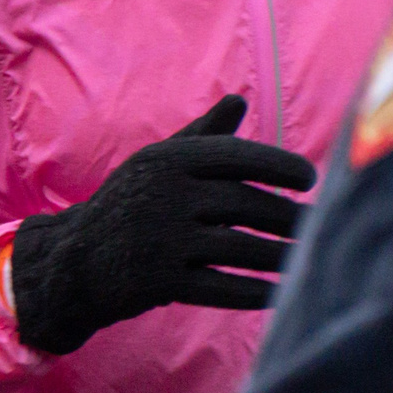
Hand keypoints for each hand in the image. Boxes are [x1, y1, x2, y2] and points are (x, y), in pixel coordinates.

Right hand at [9, 94, 317, 355]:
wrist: (74, 260)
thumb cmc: (129, 204)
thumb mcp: (157, 163)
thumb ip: (202, 136)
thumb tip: (238, 100)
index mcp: (166, 160)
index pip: (236, 156)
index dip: (279, 166)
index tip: (310, 179)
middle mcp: (162, 196)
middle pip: (245, 205)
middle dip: (288, 218)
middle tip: (318, 226)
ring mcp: (160, 240)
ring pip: (241, 248)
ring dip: (283, 257)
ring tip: (310, 259)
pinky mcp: (159, 282)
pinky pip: (222, 288)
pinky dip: (256, 291)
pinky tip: (280, 292)